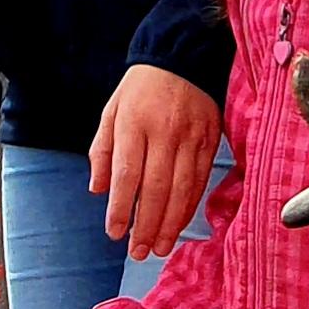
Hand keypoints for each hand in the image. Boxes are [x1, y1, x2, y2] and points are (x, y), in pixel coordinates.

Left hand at [89, 64, 221, 256]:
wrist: (184, 57)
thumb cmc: (141, 88)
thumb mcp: (112, 110)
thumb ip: (103, 150)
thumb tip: (99, 190)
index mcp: (134, 123)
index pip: (127, 174)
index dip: (122, 207)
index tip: (115, 232)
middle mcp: (164, 132)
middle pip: (156, 187)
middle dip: (146, 224)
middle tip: (138, 252)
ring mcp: (190, 138)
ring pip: (181, 189)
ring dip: (170, 224)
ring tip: (158, 247)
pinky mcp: (210, 141)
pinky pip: (200, 181)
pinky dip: (189, 207)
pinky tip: (178, 225)